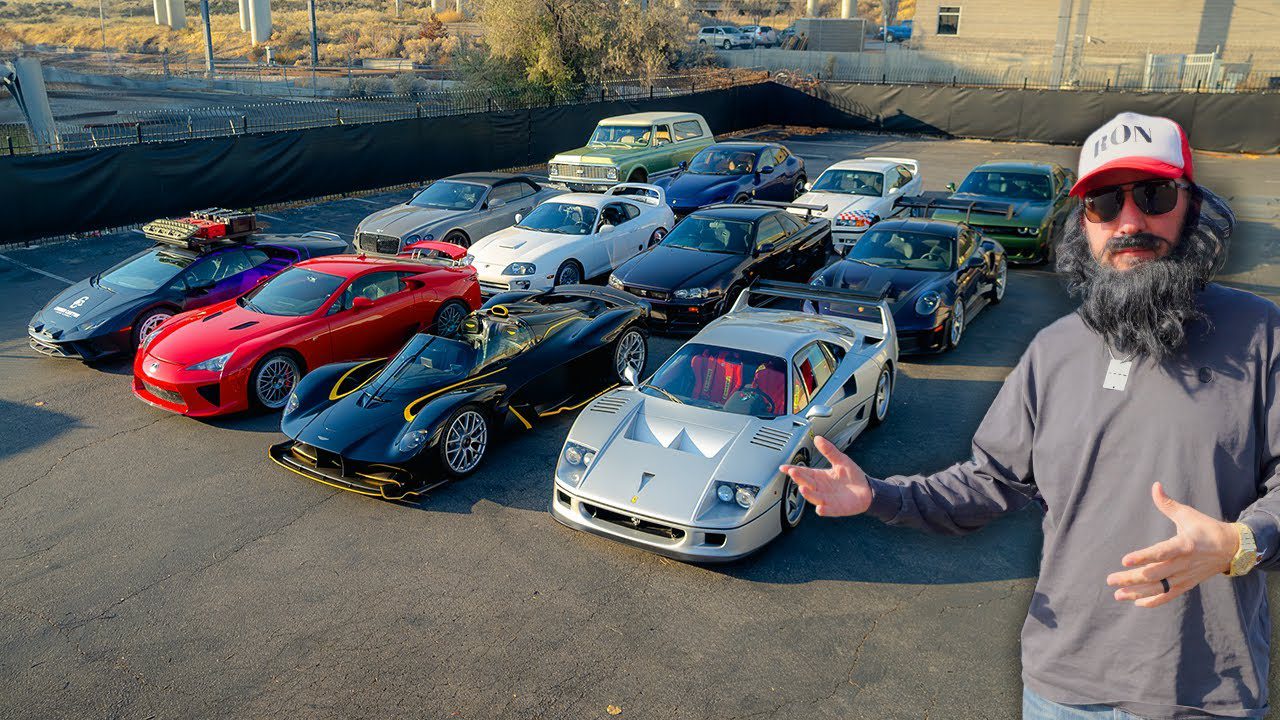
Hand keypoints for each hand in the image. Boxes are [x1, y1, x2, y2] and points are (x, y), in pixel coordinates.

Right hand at [779, 436, 871, 516]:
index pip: (804, 472)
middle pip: (806, 483)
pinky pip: (828, 510)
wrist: (867, 490)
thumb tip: (818, 438)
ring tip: (803, 488)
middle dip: (799, 479)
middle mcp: (820, 488)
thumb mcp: (841, 460)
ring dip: (808, 494)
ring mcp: (827, 499)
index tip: (783, 467)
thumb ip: (829, 451)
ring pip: (814, 497)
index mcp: (820, 476)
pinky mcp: (836, 508)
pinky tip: (820, 508)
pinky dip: (823, 510)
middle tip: (792, 472)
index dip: (793, 470)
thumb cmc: (853, 476)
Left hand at [1106, 482, 1240, 608]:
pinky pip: (1169, 595)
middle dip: (1131, 578)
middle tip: (1110, 580)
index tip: (1124, 560)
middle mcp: (1184, 563)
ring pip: (1159, 587)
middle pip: (1155, 574)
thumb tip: (1155, 486)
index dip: (1143, 557)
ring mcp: (1185, 576)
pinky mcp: (1188, 584)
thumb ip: (1167, 504)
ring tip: (1118, 594)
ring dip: (1138, 592)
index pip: (1161, 552)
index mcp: (1184, 544)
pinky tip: (1137, 603)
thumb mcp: (1188, 514)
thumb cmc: (1206, 528)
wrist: (1233, 548)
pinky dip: (1154, 601)